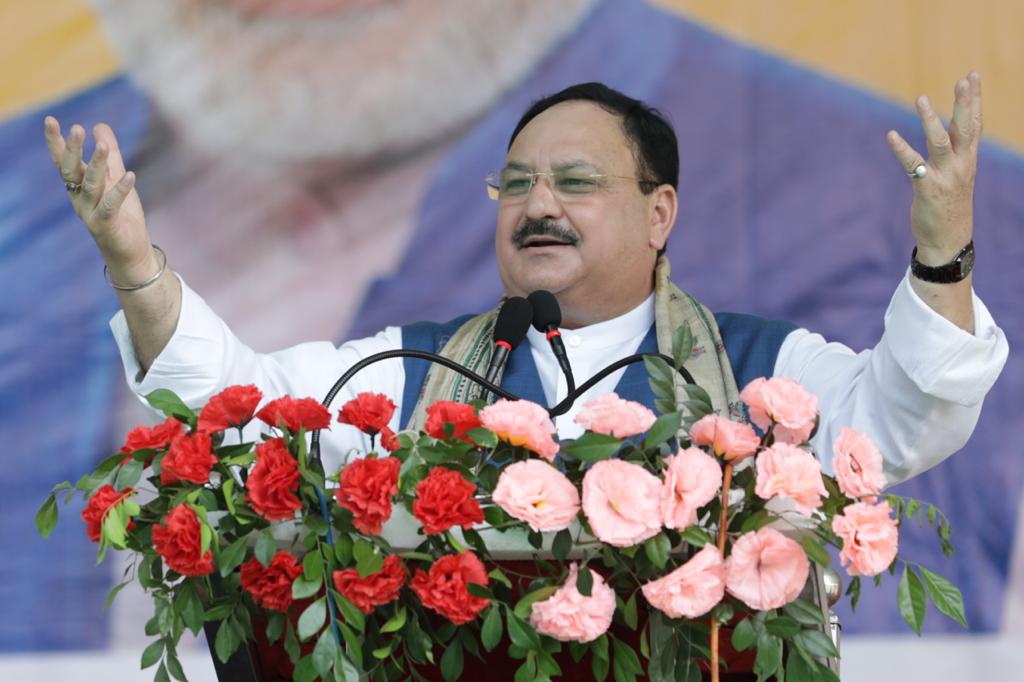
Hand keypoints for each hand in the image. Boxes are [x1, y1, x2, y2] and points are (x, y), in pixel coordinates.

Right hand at [43, 117, 154, 279]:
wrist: (131, 252)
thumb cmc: (122, 214)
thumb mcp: (115, 179)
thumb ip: (110, 154)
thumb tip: (99, 125)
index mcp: (79, 186)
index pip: (64, 161)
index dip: (56, 142)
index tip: (50, 120)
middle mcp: (79, 198)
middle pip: (71, 171)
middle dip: (72, 150)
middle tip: (76, 129)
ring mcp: (90, 213)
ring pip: (91, 186)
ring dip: (97, 165)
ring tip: (103, 145)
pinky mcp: (106, 226)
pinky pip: (111, 205)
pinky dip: (120, 190)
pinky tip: (130, 175)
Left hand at [886, 72, 981, 265]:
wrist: (949, 240)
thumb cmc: (950, 205)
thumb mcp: (958, 176)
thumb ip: (955, 154)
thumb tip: (951, 133)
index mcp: (968, 160)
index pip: (974, 124)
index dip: (975, 100)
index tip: (972, 76)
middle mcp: (961, 165)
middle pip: (965, 128)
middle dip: (965, 102)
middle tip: (963, 78)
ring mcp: (945, 176)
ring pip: (939, 142)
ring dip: (930, 120)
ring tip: (921, 98)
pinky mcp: (927, 189)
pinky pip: (913, 165)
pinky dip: (901, 149)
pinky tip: (891, 135)